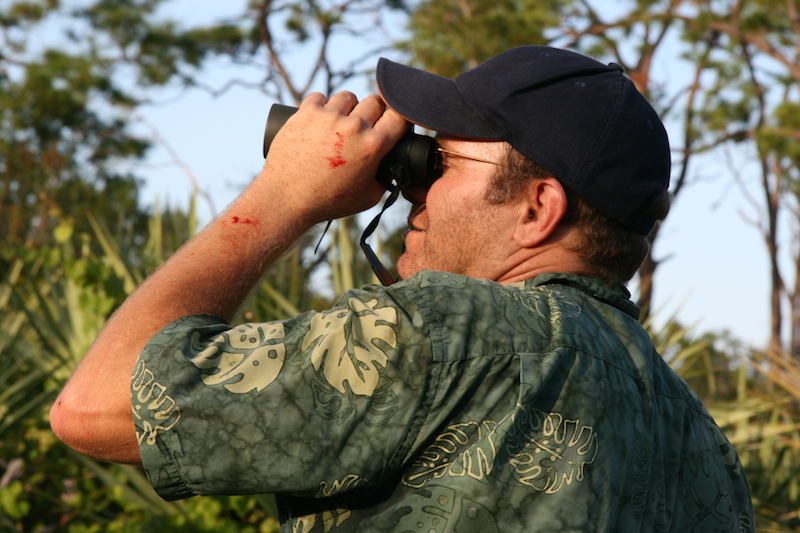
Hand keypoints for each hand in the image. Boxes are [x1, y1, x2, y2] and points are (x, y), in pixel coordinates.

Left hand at [259, 91, 408, 223]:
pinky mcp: (306, 112)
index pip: (399, 116)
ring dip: (347, 108)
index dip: (398, 119)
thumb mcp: (367, 198)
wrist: (287, 198)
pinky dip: (321, 107)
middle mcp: (353, 127)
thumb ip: (385, 181)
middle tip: (364, 127)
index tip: (391, 125)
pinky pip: (319, 97)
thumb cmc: (327, 201)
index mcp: (373, 146)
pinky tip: (319, 120)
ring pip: (348, 97)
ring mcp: (329, 116)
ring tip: (339, 124)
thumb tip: (391, 170)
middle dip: (373, 113)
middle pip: (375, 101)